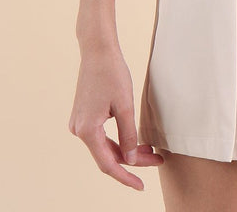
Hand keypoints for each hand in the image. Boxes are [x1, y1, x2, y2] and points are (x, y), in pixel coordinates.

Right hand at [68, 43, 163, 190]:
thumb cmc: (112, 73)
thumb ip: (128, 135)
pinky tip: (134, 139)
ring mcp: (79, 123)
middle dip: (132, 160)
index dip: (126, 177)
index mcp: (87, 131)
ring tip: (150, 150)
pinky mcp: (83, 116)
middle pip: (108, 155)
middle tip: (157, 159)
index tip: (141, 186)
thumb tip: (130, 160)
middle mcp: (79, 130)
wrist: (97, 50)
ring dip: (126, 150)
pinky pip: (101, 136)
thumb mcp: (124, 105)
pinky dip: (118, 139)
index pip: (108, 164)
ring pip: (105, 146)